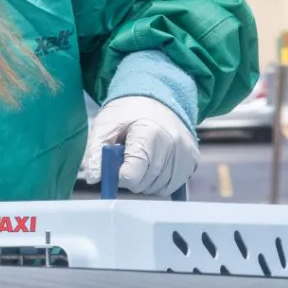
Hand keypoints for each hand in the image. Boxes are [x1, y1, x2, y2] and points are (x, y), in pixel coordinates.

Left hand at [80, 96, 199, 196]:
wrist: (159, 98)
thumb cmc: (129, 112)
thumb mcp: (106, 124)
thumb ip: (95, 151)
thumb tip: (93, 178)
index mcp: (149, 133)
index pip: (132, 175)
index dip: (119, 176)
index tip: (115, 167)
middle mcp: (172, 144)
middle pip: (145, 184)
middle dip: (131, 178)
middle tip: (127, 160)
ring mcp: (186, 153)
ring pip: (158, 189)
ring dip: (145, 182)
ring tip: (141, 160)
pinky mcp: (193, 160)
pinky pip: (172, 186)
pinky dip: (160, 182)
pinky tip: (154, 165)